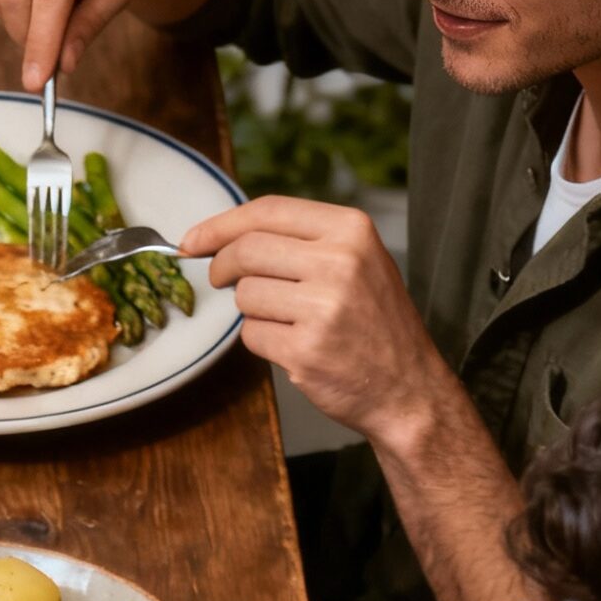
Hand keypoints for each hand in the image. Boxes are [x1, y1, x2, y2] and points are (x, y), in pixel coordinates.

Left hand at [178, 197, 445, 447]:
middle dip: (222, 266)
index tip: (193, 241)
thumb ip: (304, 241)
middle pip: (247, 250)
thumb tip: (229, 235)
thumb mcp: (358, 261)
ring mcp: (322, 308)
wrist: (407, 388)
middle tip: (220, 279)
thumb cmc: (376, 324)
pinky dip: (260, 340)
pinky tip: (291, 346)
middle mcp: (338, 262)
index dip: (220, 224)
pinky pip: (252, 335)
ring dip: (249, 309)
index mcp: (350, 230)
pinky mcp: (304, 351)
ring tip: (284, 320)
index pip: (268, 211)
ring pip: (245, 295)